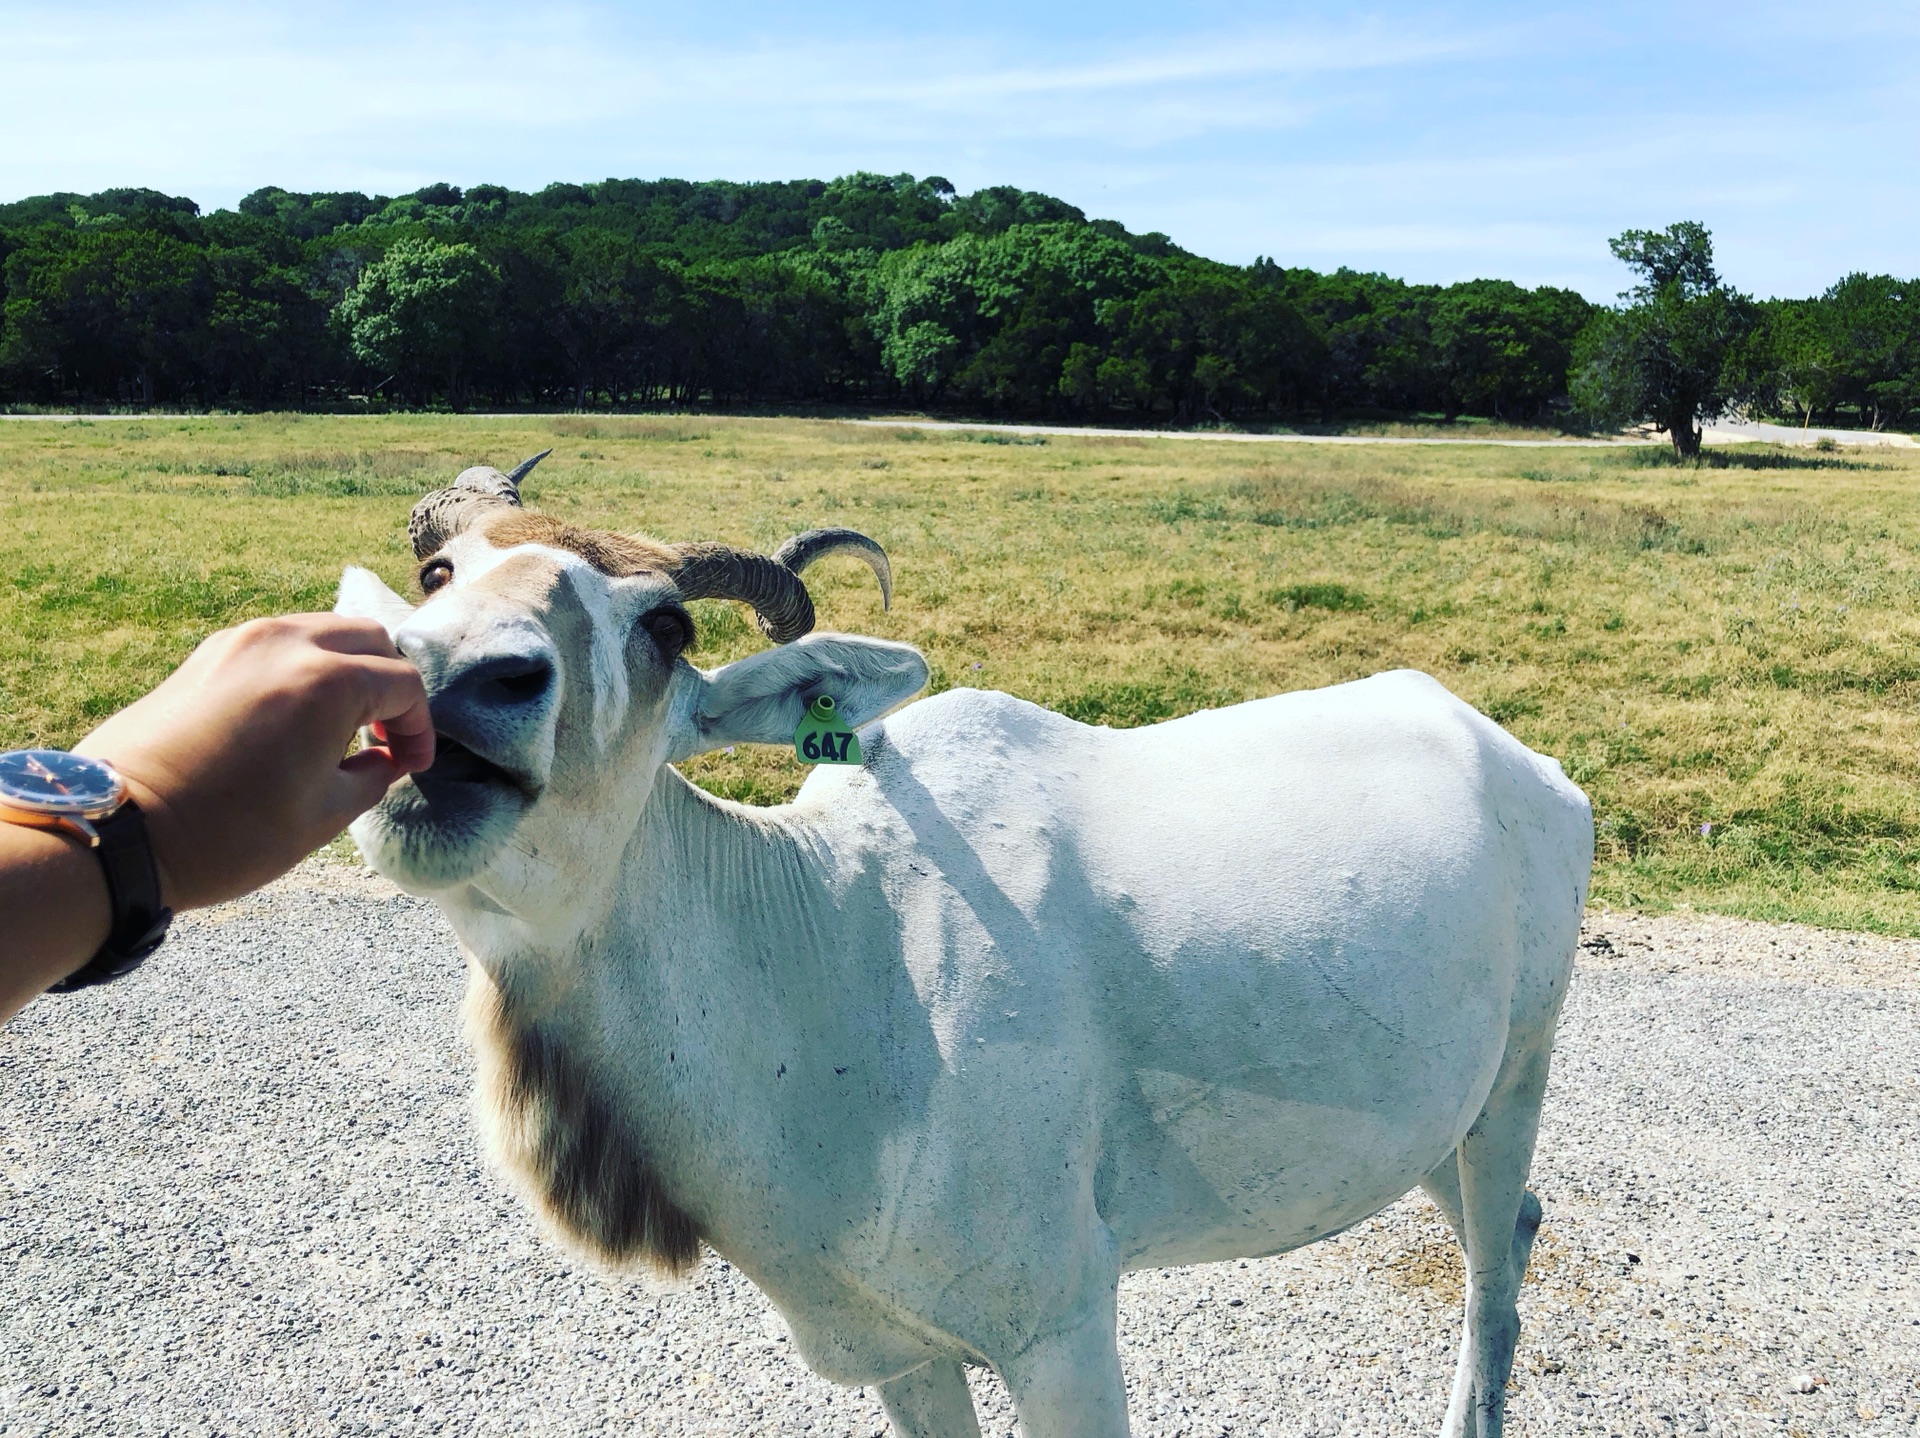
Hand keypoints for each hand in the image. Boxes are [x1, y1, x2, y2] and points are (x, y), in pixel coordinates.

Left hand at [73, 613, 433, 910]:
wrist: (118, 831)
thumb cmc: (227, 833)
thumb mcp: (323, 816)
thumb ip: (371, 777)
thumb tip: (383, 761)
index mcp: (327, 682)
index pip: (403, 684)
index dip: (418, 728)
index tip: (411, 765)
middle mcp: (286, 644)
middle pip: (369, 639)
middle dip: (390, 686)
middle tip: (385, 739)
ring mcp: (240, 642)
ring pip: (322, 632)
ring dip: (347, 671)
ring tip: (342, 728)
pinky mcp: (207, 655)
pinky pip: (277, 643)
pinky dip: (304, 668)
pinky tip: (296, 718)